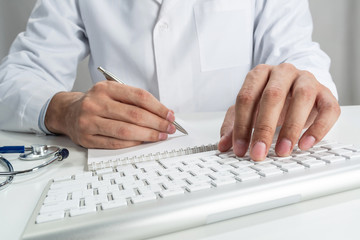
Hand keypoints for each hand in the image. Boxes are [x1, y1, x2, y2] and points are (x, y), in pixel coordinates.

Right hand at [45, 81, 175, 148]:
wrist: (68, 112)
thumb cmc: (96, 103)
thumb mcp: (111, 92)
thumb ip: (133, 100)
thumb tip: (161, 114)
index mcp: (105, 88)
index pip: (139, 96)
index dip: (158, 107)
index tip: (170, 115)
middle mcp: (96, 103)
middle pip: (134, 115)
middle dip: (157, 123)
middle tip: (169, 128)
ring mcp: (89, 121)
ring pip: (126, 130)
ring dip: (148, 135)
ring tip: (160, 136)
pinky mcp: (87, 138)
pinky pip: (115, 143)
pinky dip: (133, 142)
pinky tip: (143, 141)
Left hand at [218, 63, 340, 160]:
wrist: (298, 87)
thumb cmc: (271, 100)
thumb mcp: (250, 110)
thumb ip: (234, 125)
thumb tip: (223, 145)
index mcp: (260, 73)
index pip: (246, 98)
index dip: (241, 125)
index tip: (240, 149)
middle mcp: (283, 72)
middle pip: (272, 96)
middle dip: (264, 128)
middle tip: (259, 153)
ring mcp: (307, 80)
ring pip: (302, 98)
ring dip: (291, 128)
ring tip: (283, 151)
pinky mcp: (326, 93)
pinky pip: (328, 109)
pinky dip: (318, 128)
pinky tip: (305, 144)